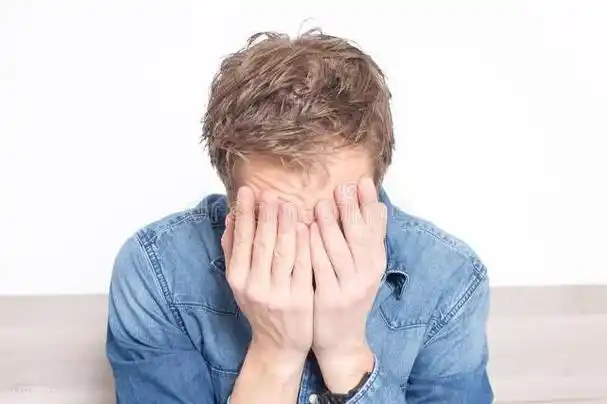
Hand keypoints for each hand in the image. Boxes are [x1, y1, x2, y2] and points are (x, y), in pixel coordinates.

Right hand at [222, 186, 313, 365]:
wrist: (278, 344)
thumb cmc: (258, 306)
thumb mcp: (240, 282)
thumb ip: (234, 250)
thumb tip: (231, 217)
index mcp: (237, 280)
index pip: (242, 240)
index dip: (246, 214)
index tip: (248, 191)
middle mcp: (255, 287)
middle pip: (262, 243)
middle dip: (267, 215)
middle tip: (271, 193)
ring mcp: (279, 294)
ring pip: (284, 252)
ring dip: (287, 225)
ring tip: (289, 204)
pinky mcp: (301, 299)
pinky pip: (303, 266)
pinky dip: (305, 244)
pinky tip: (307, 227)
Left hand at [310, 177, 387, 392]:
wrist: (341, 340)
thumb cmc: (347, 295)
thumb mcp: (363, 268)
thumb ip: (365, 238)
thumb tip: (375, 205)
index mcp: (376, 263)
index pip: (377, 228)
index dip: (370, 204)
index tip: (361, 182)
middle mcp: (367, 274)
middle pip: (360, 236)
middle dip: (351, 209)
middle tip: (341, 187)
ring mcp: (349, 287)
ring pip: (339, 250)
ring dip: (330, 225)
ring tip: (320, 204)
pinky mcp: (330, 298)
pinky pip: (320, 267)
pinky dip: (313, 247)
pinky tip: (305, 231)